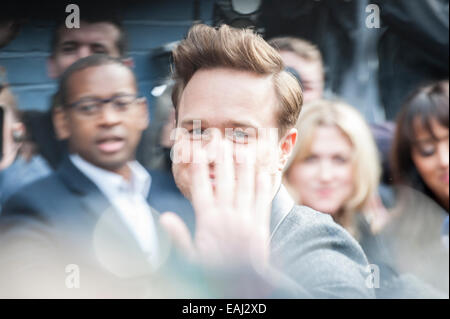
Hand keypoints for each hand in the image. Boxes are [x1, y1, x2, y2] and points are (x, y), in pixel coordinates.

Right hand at [161, 140, 272, 272]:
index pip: (200, 188)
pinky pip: (262, 201)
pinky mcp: (261, 225)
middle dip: (221, 158)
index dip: (197, 168)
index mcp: (208, 221)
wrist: (242, 287)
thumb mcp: (191, 259)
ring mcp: (245, 218)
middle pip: (223, 181)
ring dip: (244, 165)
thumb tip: (165, 217)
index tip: (196, 151)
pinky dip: (263, 185)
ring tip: (243, 146)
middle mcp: (227, 216)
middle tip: (220, 138)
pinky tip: (263, 171)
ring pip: (244, 186)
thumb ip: (179, 237)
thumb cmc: (214, 274)